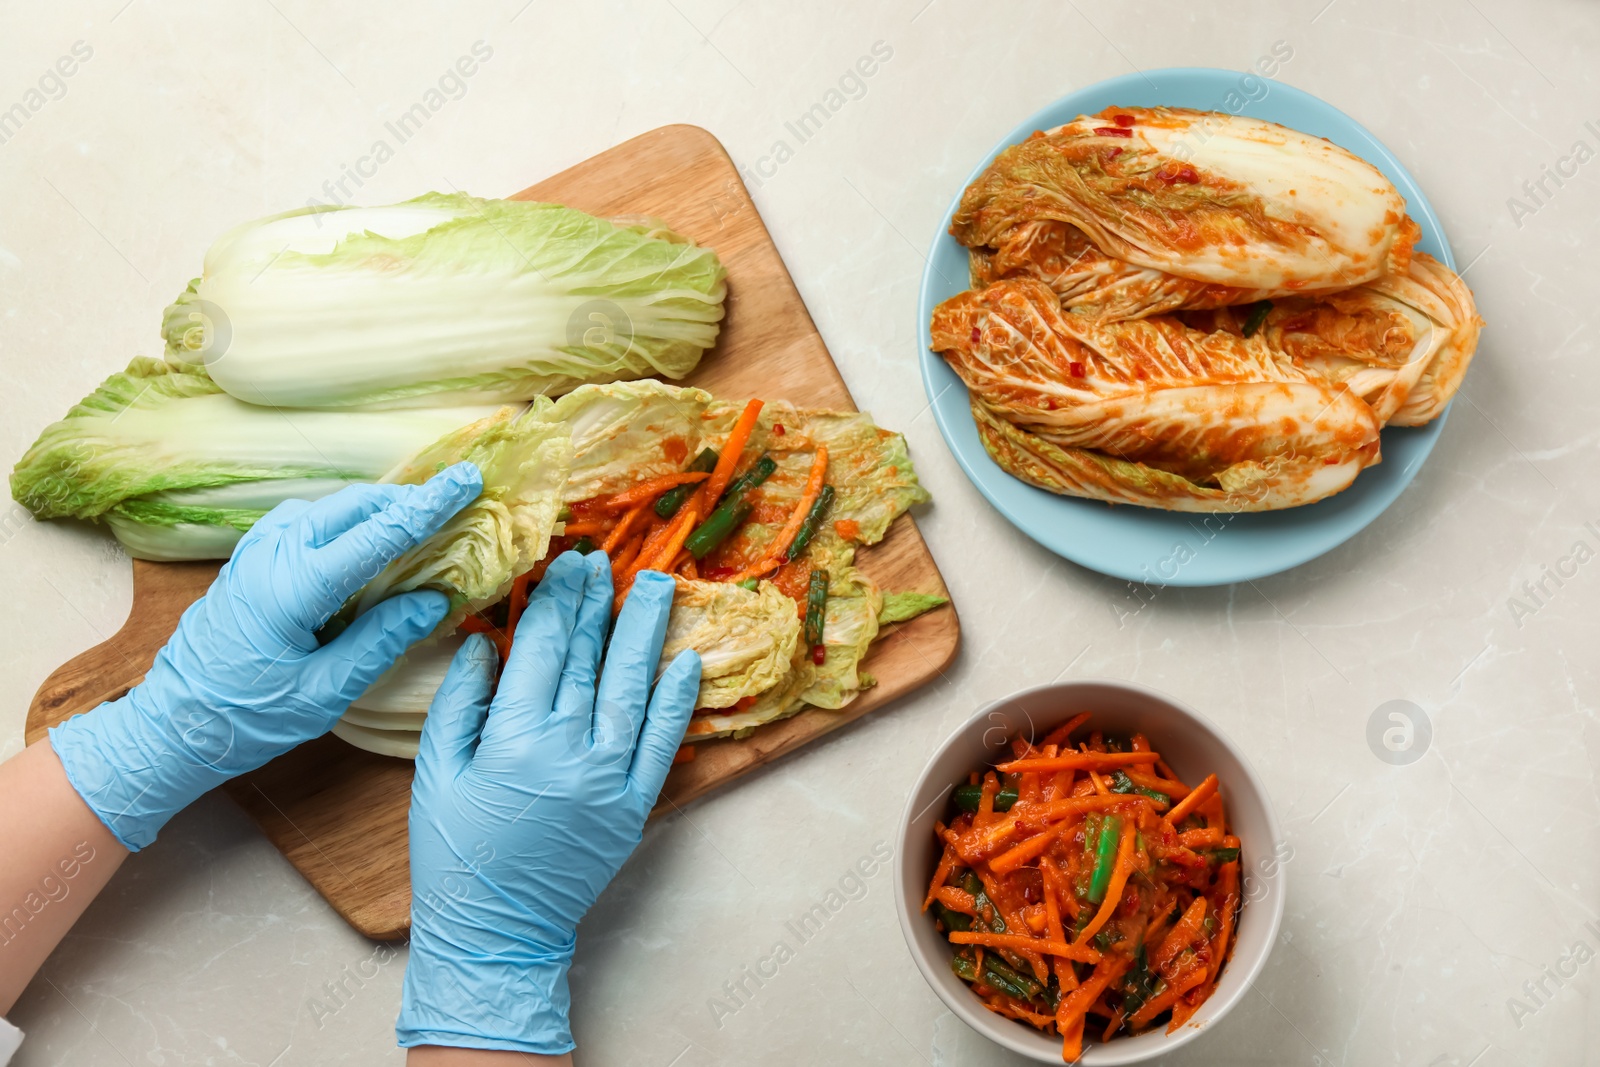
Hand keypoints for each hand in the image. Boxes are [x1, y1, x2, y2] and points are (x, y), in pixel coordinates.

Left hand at [49, 463, 482, 850]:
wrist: (170, 727)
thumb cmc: (247, 719)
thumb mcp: (324, 693)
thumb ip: (381, 641)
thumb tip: (434, 600)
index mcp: (294, 586)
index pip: (376, 534)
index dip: (427, 507)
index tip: (467, 480)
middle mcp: (271, 555)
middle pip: (352, 505)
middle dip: (406, 500)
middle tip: (452, 502)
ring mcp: (254, 552)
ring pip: (327, 507)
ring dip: (374, 508)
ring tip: (414, 524)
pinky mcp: (247, 560)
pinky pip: (303, 520)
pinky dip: (341, 520)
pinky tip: (359, 542)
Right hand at [398, 552, 700, 1055]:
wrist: (495, 929)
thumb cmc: (454, 852)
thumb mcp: (436, 774)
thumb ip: (460, 703)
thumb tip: (483, 641)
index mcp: (514, 737)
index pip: (544, 648)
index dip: (558, 600)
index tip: (568, 562)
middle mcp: (569, 750)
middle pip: (590, 658)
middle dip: (599, 603)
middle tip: (607, 559)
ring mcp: (609, 778)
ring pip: (633, 688)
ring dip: (646, 633)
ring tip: (658, 586)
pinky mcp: (634, 806)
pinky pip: (663, 743)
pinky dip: (677, 701)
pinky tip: (687, 662)